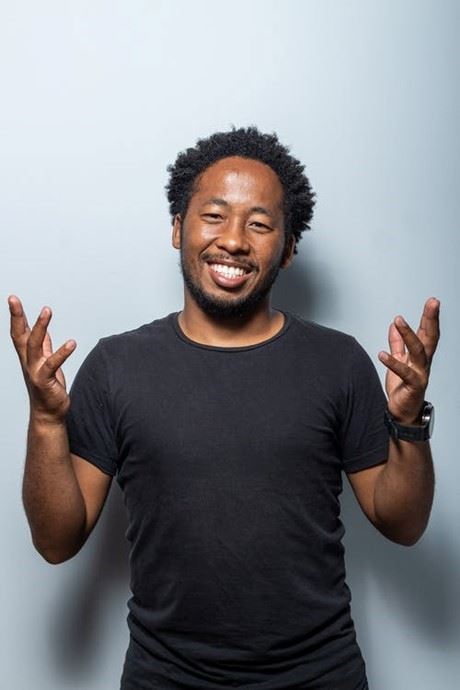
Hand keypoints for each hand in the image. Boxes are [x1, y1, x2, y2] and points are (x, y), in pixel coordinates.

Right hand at [8, 295, 76, 422]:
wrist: (48, 413)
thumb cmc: (47, 387)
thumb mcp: (45, 361)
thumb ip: (44, 346)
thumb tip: (43, 330)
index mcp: (28, 356)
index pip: (19, 332)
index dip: (16, 316)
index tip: (13, 299)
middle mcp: (28, 362)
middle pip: (20, 335)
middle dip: (17, 317)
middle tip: (13, 299)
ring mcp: (34, 371)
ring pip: (34, 346)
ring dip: (39, 327)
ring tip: (46, 310)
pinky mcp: (45, 381)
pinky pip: (52, 364)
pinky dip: (62, 353)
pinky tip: (71, 343)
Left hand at [378, 297, 439, 423]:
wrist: (403, 413)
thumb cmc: (402, 387)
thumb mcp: (399, 361)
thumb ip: (397, 344)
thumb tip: (394, 325)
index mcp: (421, 356)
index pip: (428, 332)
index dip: (430, 317)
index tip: (433, 301)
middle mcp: (424, 363)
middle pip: (430, 337)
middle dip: (431, 319)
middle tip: (433, 303)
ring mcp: (421, 374)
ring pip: (418, 351)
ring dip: (408, 334)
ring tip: (398, 320)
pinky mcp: (413, 386)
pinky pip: (404, 372)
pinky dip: (393, 363)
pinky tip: (382, 353)